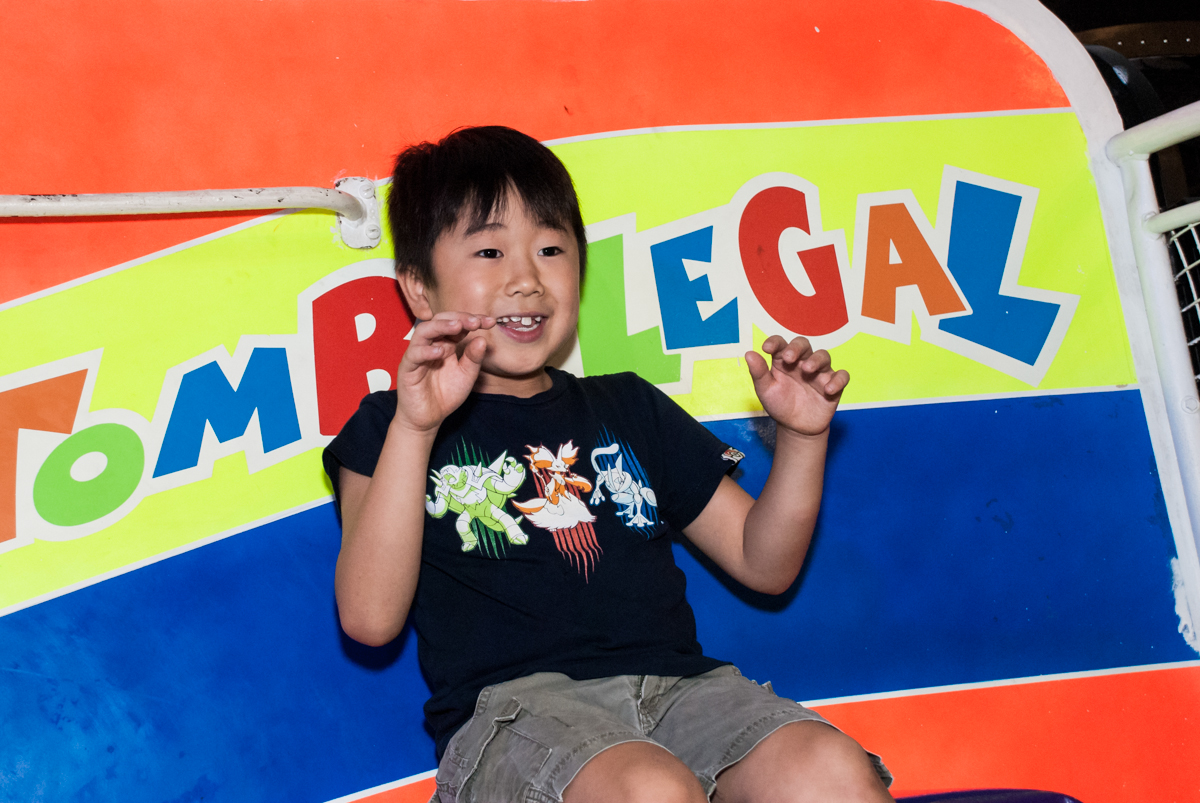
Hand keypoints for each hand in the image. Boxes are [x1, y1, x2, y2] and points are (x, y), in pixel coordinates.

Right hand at [392, 312, 494, 433]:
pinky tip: (441, 352)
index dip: (473, 320)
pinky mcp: (407, 368)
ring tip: (458, 327)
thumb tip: (482, 339)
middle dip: (459, 319)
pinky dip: (426, 351)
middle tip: (475, 322)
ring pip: (423, 331)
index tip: (490, 322)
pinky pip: (414, 355)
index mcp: (446, 344)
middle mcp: (431, 345)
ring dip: (441, 326)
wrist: (429, 418)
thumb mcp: (466, 375)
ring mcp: (417, 355)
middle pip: (440, 320)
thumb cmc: (446, 394)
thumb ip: (474, 358)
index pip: (458, 324)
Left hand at [745, 336, 848, 436]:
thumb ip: (758, 372)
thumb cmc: (780, 404)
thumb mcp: (765, 390)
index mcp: (783, 360)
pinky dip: (838, 380)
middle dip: (797, 348)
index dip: (774, 342)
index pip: (780, 344)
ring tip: (807, 370)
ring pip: (823, 356)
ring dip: (816, 360)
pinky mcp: (833, 385)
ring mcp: (819, 372)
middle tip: (790, 358)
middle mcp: (802, 362)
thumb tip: (749, 353)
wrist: (795, 427)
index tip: (766, 348)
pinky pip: (842, 376)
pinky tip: (828, 389)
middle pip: (803, 344)